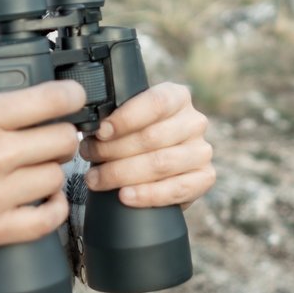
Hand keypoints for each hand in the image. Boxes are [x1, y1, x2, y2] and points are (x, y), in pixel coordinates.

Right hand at [0, 80, 84, 260]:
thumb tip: (19, 92)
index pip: (52, 100)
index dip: (73, 96)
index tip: (75, 99)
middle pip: (63, 140)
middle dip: (62, 137)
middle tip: (52, 140)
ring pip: (57, 178)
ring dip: (51, 173)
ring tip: (35, 172)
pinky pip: (48, 218)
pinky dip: (53, 208)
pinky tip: (45, 199)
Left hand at [79, 82, 213, 209]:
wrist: (154, 165)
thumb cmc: (135, 134)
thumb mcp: (129, 117)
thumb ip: (115, 114)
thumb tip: (90, 122)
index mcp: (178, 97)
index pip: (155, 103)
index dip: (126, 118)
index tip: (101, 131)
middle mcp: (194, 121)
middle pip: (152, 137)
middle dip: (113, 149)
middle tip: (88, 155)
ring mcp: (202, 151)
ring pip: (160, 164)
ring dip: (122, 173)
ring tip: (96, 179)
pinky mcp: (205, 178)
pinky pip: (176, 189)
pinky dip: (147, 195)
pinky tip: (125, 196)